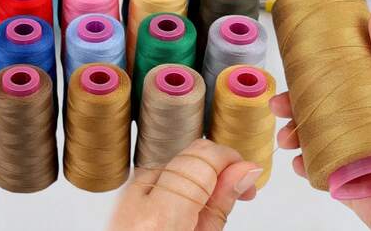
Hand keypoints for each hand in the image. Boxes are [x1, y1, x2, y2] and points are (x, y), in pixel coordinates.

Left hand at [108, 139, 261, 230]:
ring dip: (199, 172)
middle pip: (189, 153)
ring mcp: (126, 196)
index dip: (231, 159)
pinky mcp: (124, 198)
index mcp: (161, 217)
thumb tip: (243, 171)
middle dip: (217, 164)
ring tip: (215, 200)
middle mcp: (137, 198)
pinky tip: (192, 202)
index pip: (203, 157)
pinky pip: (160, 175)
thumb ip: (221, 205)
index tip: (246, 173)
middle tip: (237, 187)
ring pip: (175, 160)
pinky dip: (181, 182)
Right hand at [270, 8, 370, 230]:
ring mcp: (355, 152)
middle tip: (279, 103)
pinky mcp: (351, 182)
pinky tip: (300, 162)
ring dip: (293, 133)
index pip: (340, 79)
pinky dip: (304, 166)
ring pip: (314, 136)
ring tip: (287, 136)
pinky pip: (320, 171)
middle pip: (319, 107)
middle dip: (293, 105)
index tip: (294, 64)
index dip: (314, 72)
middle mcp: (362, 122)